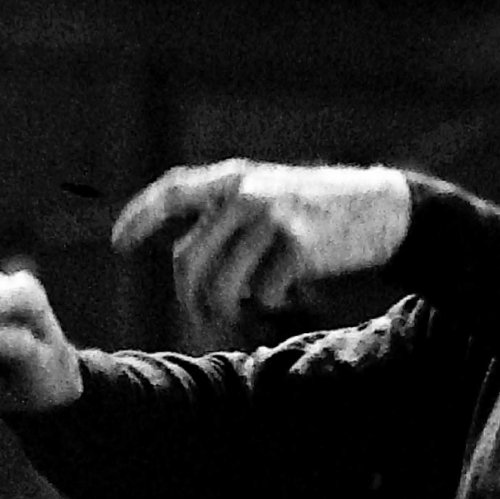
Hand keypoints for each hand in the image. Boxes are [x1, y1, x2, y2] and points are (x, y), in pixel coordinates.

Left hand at [112, 160, 410, 320]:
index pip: (172, 192)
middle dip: (191, 300)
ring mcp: (269, 217)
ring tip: (252, 311)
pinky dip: (272, 304)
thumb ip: (228, 216)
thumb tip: (182, 258)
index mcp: (234, 178)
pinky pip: (262, 294)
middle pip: (189, 260)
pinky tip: (293, 292)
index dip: (140, 217)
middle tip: (205, 320)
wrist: (381, 208)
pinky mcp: (295, 245)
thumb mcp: (270, 194)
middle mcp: (245, 193)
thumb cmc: (321, 209)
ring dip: (232, 311)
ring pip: (221, 287)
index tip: (119, 245)